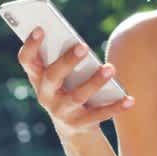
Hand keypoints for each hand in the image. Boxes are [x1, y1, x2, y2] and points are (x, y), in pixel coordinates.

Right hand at [16, 27, 134, 137]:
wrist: (72, 127)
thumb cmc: (68, 87)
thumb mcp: (61, 74)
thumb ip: (64, 57)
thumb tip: (79, 43)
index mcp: (37, 77)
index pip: (26, 60)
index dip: (30, 45)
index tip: (40, 28)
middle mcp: (45, 95)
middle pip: (53, 77)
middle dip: (67, 61)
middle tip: (83, 46)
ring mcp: (61, 112)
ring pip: (77, 96)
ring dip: (94, 82)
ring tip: (110, 68)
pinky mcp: (79, 124)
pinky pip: (98, 115)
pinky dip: (115, 107)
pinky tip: (130, 99)